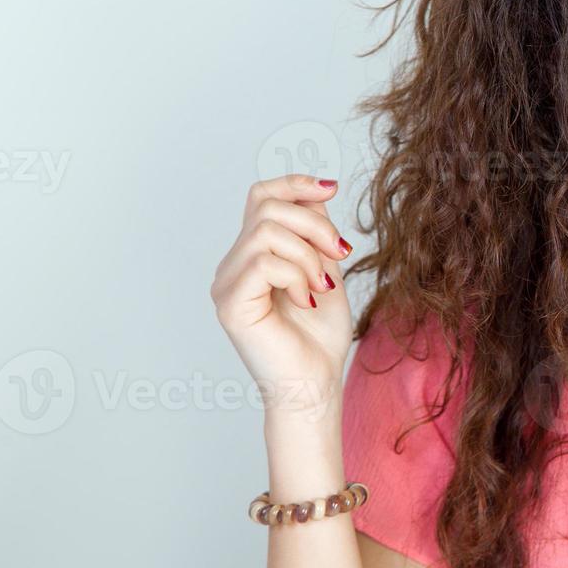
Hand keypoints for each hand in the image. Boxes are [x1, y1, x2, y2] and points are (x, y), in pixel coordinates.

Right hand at [210, 173, 353, 424]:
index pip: (261, 196)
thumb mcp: (325, 268)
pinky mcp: (230, 304)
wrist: (315, 384)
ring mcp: (227, 284)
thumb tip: (318, 189)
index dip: (294, 183)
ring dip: (308, 254)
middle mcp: (233, 265)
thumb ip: (315, 232)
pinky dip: (296, 275)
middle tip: (340, 253)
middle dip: (315, 223)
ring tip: (321, 284)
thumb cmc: (319, 336)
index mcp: (253, 255)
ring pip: (266, 231)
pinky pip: (263, 263)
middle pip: (267, 206)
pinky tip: (306, 298)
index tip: (331, 189)